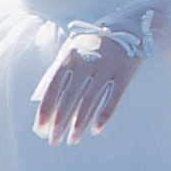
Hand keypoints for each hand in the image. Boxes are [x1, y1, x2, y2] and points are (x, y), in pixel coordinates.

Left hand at [29, 0, 170, 143]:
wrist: (130, 28)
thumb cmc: (92, 45)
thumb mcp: (72, 52)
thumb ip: (58, 73)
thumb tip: (41, 102)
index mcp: (70, 55)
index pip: (54, 87)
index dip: (46, 109)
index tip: (40, 129)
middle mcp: (88, 60)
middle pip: (70, 98)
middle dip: (60, 122)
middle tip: (53, 142)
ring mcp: (108, 66)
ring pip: (90, 101)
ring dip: (79, 124)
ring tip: (71, 141)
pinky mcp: (125, 73)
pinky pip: (113, 99)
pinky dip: (104, 116)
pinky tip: (95, 131)